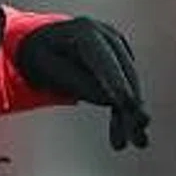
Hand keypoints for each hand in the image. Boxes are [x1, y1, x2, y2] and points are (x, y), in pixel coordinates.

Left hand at [15, 17, 150, 149]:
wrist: (39, 40)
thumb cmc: (37, 53)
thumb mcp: (44, 66)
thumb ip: (74, 80)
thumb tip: (109, 98)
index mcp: (85, 32)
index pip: (104, 60)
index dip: (116, 82)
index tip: (127, 102)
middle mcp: (107, 37)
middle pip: (124, 75)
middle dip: (131, 105)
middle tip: (139, 132)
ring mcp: (116, 50)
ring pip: (129, 86)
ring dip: (131, 116)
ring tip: (138, 143)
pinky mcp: (118, 65)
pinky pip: (123, 92)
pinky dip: (121, 115)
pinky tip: (119, 140)